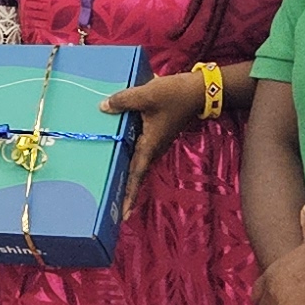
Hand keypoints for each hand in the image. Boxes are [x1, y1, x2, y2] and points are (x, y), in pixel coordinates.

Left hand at [103, 70, 210, 210]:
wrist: (200, 90)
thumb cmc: (175, 95)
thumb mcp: (146, 95)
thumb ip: (123, 101)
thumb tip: (103, 107)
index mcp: (150, 144)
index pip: (137, 173)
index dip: (130, 194)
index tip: (124, 213)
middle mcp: (154, 146)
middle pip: (137, 171)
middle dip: (127, 189)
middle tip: (112, 204)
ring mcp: (157, 140)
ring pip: (138, 158)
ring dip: (128, 171)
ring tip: (112, 182)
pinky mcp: (158, 131)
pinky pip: (141, 145)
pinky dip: (130, 150)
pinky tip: (119, 144)